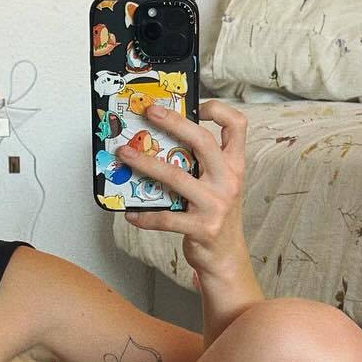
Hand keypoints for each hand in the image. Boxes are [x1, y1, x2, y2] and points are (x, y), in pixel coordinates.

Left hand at [118, 100, 250, 287]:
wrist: (226, 256)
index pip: (237, 126)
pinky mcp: (202, 228)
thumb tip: (164, 140)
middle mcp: (228, 180)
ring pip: (176, 177)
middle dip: (173, 122)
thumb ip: (202, 164)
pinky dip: (145, 215)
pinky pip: (166, 218)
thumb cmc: (215, 215)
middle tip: (149, 112)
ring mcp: (216, 204)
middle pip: (202, 141)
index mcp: (234, 166)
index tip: (197, 105)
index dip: (219, 109)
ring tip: (124, 155)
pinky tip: (131, 212)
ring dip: (145, 163)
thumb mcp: (217, 185)